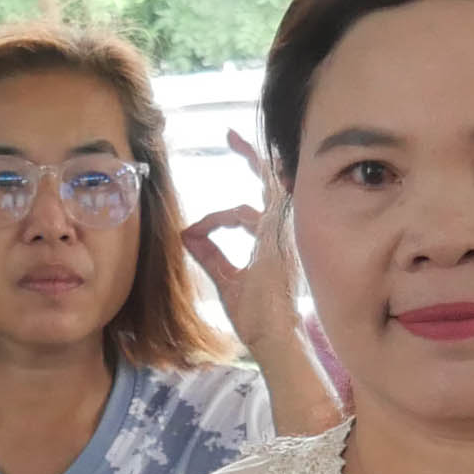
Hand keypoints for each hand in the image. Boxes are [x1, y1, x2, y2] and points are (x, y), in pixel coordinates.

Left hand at [181, 130, 307, 363]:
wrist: (278, 337)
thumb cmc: (260, 318)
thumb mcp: (228, 282)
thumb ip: (211, 256)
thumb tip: (188, 236)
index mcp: (271, 244)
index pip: (245, 214)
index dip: (214, 220)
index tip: (192, 232)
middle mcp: (281, 233)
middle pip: (270, 186)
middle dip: (251, 159)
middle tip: (231, 136)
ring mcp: (285, 231)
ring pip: (272, 183)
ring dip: (254, 159)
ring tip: (234, 137)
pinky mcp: (282, 231)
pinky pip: (274, 193)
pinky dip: (267, 174)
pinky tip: (255, 154)